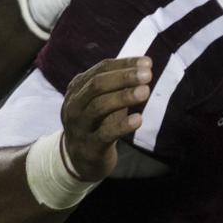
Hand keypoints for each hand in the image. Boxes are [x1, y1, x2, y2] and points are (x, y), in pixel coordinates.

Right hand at [60, 56, 152, 181]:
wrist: (81, 159)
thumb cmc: (98, 121)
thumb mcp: (104, 99)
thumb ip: (119, 84)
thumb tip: (146, 66)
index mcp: (78, 88)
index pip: (101, 69)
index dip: (124, 64)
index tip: (148, 63)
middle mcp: (74, 105)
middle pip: (97, 85)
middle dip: (124, 77)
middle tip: (148, 75)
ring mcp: (79, 127)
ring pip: (99, 107)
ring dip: (123, 97)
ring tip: (146, 92)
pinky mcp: (89, 147)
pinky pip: (105, 134)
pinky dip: (122, 125)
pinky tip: (138, 119)